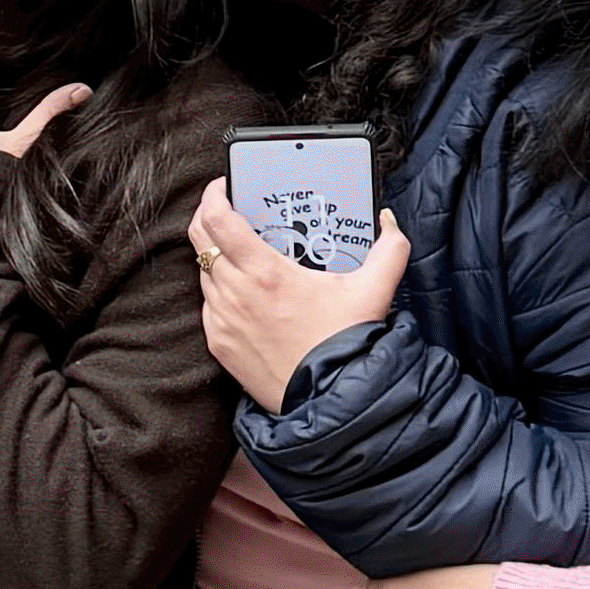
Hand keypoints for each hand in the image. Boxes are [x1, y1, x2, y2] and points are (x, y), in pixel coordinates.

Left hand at [191, 178, 407, 411]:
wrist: (329, 401)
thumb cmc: (345, 345)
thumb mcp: (374, 291)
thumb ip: (389, 250)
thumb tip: (389, 224)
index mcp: (265, 273)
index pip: (218, 220)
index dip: (213, 196)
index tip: (222, 187)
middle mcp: (236, 293)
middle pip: (200, 240)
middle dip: (206, 217)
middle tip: (223, 210)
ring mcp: (223, 320)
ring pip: (203, 273)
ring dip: (215, 257)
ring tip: (239, 253)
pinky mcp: (219, 344)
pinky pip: (209, 307)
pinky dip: (219, 292)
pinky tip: (243, 294)